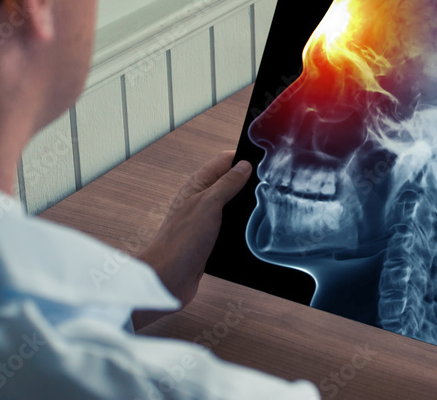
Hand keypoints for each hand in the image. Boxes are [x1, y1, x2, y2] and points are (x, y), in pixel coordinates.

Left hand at [133, 152, 251, 328]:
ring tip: (262, 203)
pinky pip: (228, 225)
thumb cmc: (180, 241)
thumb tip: (244, 166)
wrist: (169, 278)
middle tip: (267, 181)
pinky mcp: (209, 239)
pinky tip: (250, 229)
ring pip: (229, 205)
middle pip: (227, 182)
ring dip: (242, 205)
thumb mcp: (209, 204)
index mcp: (197, 186)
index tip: (261, 158)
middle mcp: (200, 201)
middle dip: (246, 181)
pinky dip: (239, 225)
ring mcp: (204, 220)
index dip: (241, 157)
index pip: (222, 162)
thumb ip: (227, 184)